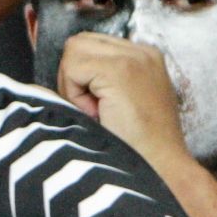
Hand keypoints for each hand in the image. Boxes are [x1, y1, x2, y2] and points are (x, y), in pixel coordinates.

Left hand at [55, 33, 190, 168]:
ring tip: (99, 113)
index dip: (80, 77)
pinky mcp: (121, 69)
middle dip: (74, 76)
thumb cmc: (137, 149)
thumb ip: (98, 83)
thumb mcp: (119, 105)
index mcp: (143, 58)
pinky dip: (74, 93)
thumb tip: (56, 77)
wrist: (160, 172)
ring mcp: (134, 57)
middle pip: (78, 44)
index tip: (98, 108)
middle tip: (94, 110)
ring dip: (74, 85)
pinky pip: (73, 67)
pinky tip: (98, 114)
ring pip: (73, 51)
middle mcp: (141, 51)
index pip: (89, 46)